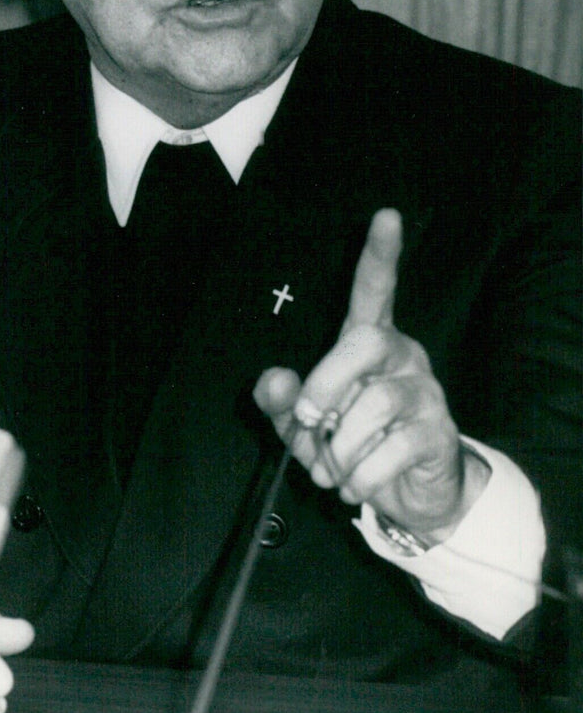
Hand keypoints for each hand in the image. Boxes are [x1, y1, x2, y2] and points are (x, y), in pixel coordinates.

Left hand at [254, 209, 488, 540]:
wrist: (405, 497)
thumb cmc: (350, 445)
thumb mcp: (302, 426)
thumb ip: (281, 400)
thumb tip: (275, 379)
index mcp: (368, 342)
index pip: (375, 288)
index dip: (380, 254)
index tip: (385, 215)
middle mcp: (402, 356)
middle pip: (365, 342)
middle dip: (327, 383)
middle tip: (309, 422)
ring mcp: (425, 393)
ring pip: (375, 405)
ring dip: (342, 448)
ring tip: (336, 467)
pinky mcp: (438, 433)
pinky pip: (391, 449)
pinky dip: (361, 475)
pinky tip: (357, 483)